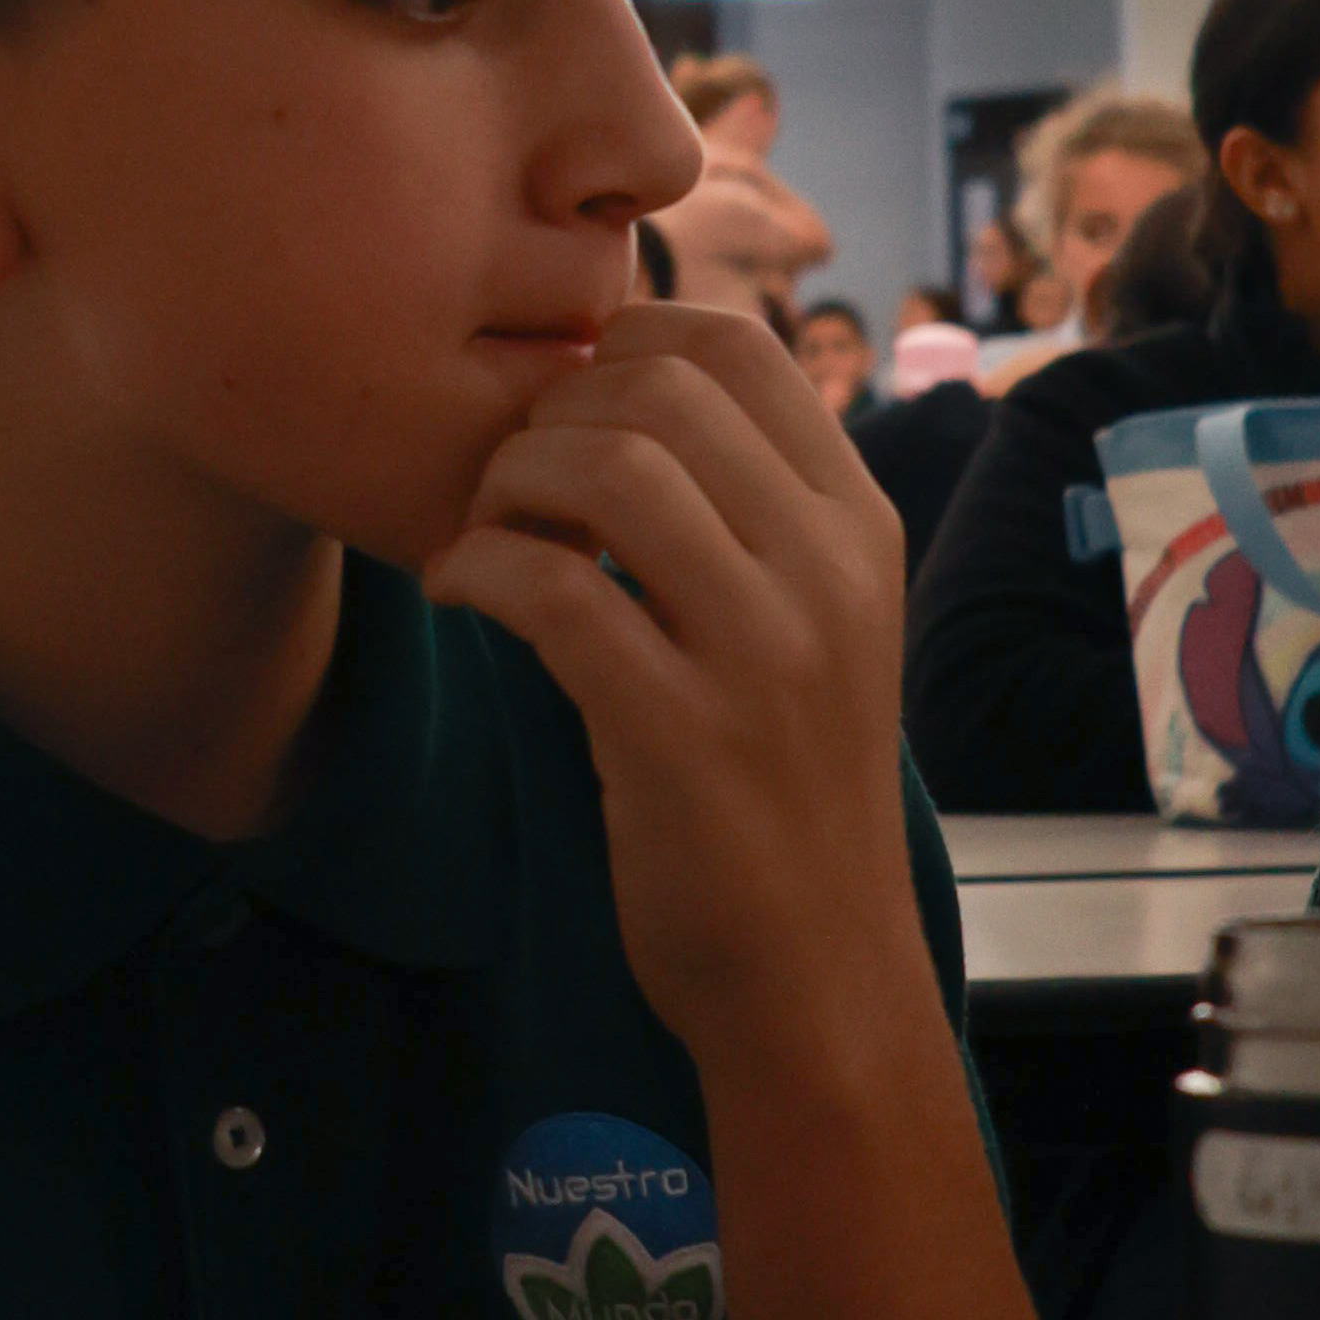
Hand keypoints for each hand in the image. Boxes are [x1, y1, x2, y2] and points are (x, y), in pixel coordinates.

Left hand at [424, 298, 922, 1086]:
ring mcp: (765, 652)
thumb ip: (747, 516)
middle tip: (506, 484)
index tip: (563, 412)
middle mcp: (828, 570)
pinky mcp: (683, 733)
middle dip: (547, 414)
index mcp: (859, 526)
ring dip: (507, 484)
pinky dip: (475, 570)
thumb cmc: (784, 795)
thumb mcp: (813, 628)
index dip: (619, 342)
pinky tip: (459, 595)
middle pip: (658, 386)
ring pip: (608, 467)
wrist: (819, 976)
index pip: (737, 344)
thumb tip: (620, 389)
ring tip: (482, 537)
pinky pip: (551, 589)